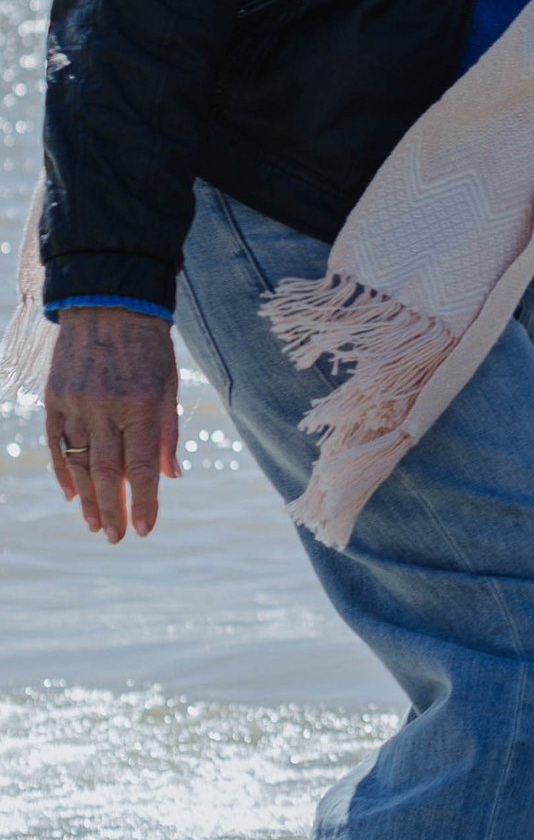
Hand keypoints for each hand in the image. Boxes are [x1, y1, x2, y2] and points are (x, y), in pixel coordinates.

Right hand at [43, 306, 181, 541]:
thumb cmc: (149, 346)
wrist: (109, 301)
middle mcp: (107, 407)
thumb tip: (172, 477)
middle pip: (109, 472)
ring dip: (87, 499)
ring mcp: (77, 403)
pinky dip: (63, 471)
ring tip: (96, 525)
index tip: (145, 530)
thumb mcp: (169, 384)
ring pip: (80, 463)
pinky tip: (71, 494)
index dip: (145, 501)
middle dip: (114, 510)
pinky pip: (57, 443)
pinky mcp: (55, 397)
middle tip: (117, 538)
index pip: (144, 466)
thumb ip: (168, 431)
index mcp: (143, 404)